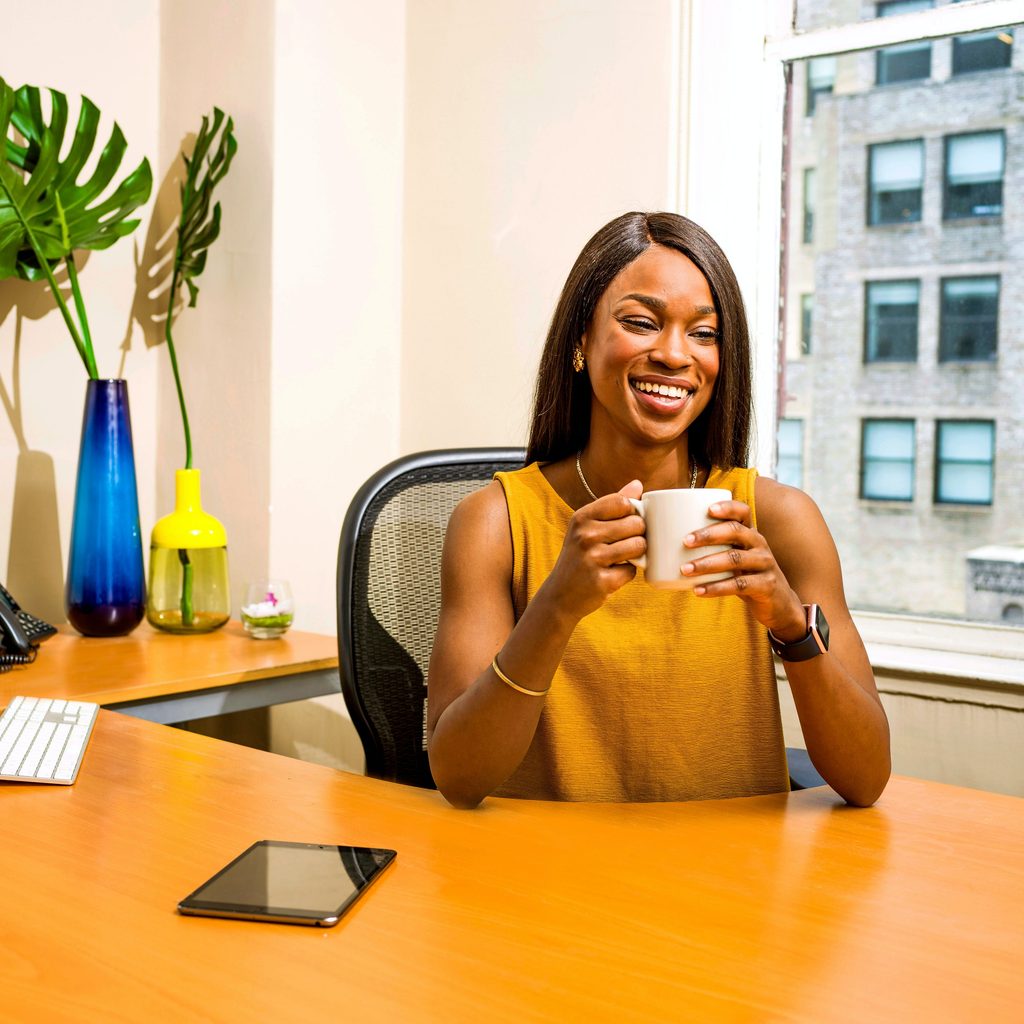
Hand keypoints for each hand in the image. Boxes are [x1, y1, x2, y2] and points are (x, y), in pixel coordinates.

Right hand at [539, 479, 645, 619]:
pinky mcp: (603, 581)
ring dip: (636, 554)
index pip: (623, 502)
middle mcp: (585, 535)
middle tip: (623, 544)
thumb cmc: (579, 555)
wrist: (559, 595)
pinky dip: (626, 574)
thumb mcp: (587, 526)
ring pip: (638, 546)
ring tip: (621, 558)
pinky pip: (632, 570)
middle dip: (637, 534)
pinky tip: (612, 574)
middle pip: (636, 524)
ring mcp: (593, 559)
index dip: (631, 512)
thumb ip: (612, 504)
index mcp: (582, 517)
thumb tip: (637, 484)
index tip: (624, 522)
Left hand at [681, 499, 805, 637]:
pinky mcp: (766, 586)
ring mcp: (765, 564)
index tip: (707, 509)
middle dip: (708, 535)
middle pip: (735, 532)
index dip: (727, 508)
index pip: (743, 512)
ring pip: (735, 559)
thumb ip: (714, 549)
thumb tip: (668, 544)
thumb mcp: (735, 558)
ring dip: (707, 564)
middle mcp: (760, 544)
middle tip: (685, 541)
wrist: (778, 605)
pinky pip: (739, 584)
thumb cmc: (746, 576)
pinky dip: (716, 587)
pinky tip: (698, 590)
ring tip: (684, 569)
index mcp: (750, 534)